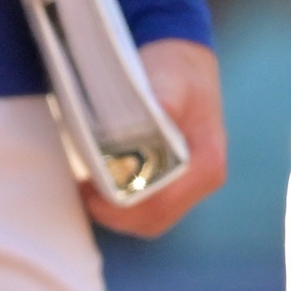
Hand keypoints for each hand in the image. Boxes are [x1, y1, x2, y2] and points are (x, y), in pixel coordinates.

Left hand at [84, 38, 227, 236]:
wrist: (186, 69)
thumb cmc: (179, 72)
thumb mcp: (173, 77)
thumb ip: (166, 96)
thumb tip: (159, 111)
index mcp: (206, 163)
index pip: (161, 203)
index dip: (122, 203)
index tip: (92, 184)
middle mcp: (200, 182)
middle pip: (150, 219)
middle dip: (112, 209)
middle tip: (84, 184)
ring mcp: (187, 189)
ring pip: (143, 221)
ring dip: (112, 209)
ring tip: (87, 183)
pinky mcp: (171, 188)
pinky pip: (141, 211)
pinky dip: (117, 204)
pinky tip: (98, 183)